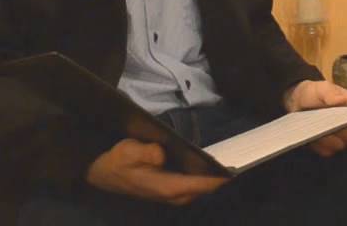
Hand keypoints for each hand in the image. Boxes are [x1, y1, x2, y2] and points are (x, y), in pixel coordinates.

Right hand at [85, 139, 226, 204]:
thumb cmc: (118, 161)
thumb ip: (144, 152)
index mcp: (165, 186)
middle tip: (242, 162)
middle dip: (221, 179)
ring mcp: (173, 195)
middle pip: (205, 190)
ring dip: (215, 179)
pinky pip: (195, 187)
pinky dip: (206, 179)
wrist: (105, 174)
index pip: (199, 185)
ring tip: (234, 162)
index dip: (218, 179)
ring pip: (201, 190)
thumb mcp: (126, 151)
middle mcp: (172, 194)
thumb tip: (160, 153)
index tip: (236, 172)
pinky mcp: (172, 190)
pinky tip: (215, 165)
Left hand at [283, 80, 346, 156]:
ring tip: (316, 133)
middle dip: (339, 132)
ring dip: (327, 140)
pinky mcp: (330, 146)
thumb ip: (330, 94)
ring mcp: (342, 137)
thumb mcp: (321, 89)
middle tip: (326, 127)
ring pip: (339, 145)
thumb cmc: (315, 93)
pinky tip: (311, 139)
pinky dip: (319, 146)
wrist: (299, 102)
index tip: (341, 119)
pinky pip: (327, 151)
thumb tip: (343, 100)